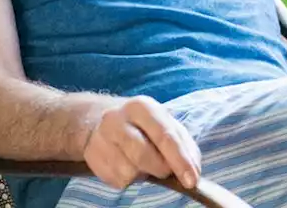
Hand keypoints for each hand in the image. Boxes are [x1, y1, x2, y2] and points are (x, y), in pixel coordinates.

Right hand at [82, 96, 201, 190]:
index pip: (165, 136)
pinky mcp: (93, 157)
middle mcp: (117, 118)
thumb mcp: (165, 125)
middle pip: (144, 156)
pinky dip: (128, 178)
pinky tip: (125, 163)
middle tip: (165, 170)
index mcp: (142, 107)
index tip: (191, 181)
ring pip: (130, 172)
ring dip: (142, 174)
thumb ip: (184, 146)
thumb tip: (193, 172)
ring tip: (140, 161)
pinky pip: (118, 180)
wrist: (99, 121)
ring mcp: (101, 138)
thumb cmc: (142, 126)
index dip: (180, 160)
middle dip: (161, 169)